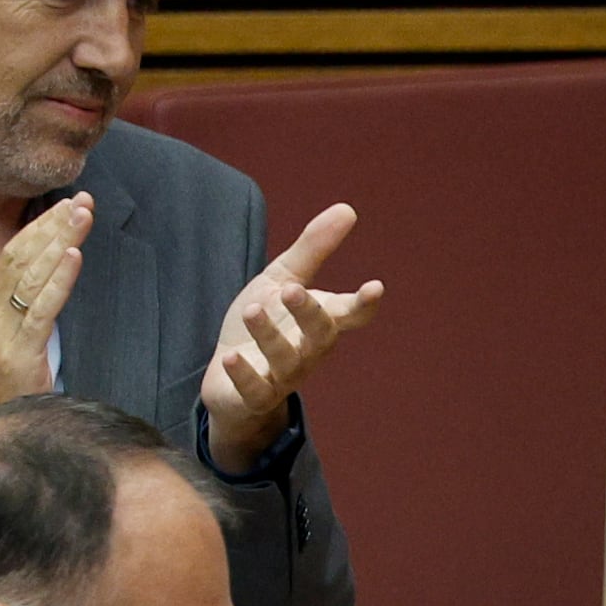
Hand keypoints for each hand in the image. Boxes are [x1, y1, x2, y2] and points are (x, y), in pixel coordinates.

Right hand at [0, 195, 91, 412]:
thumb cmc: (13, 395)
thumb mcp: (21, 346)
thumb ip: (32, 316)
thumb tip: (54, 286)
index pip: (14, 255)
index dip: (41, 228)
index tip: (68, 205)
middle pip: (22, 256)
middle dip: (53, 225)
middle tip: (82, 200)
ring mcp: (0, 331)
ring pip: (31, 275)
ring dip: (59, 242)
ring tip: (82, 216)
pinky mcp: (17, 352)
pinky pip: (40, 309)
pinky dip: (58, 281)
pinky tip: (74, 257)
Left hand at [205, 203, 384, 471]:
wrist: (230, 378)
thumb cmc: (265, 325)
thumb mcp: (283, 280)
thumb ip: (313, 249)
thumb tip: (348, 209)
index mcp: (319, 322)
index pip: (349, 315)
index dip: (363, 304)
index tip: (374, 287)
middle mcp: (308, 350)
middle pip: (319, 336)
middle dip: (309, 314)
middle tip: (292, 289)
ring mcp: (282, 376)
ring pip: (286, 360)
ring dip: (270, 337)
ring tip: (252, 310)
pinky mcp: (254, 396)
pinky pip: (255, 390)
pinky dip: (245, 375)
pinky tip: (232, 357)